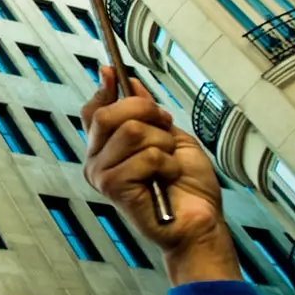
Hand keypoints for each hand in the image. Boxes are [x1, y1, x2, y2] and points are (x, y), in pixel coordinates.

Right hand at [81, 67, 238, 284]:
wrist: (201, 223)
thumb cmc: (188, 188)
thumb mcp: (171, 138)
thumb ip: (148, 114)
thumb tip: (131, 83)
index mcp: (106, 149)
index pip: (93, 111)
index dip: (102, 89)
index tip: (111, 71)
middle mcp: (96, 161)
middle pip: (110, 114)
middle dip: (147, 113)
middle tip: (166, 131)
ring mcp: (102, 175)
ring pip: (132, 132)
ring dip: (163, 144)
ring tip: (169, 164)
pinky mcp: (114, 188)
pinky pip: (145, 156)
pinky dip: (167, 164)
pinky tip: (167, 180)